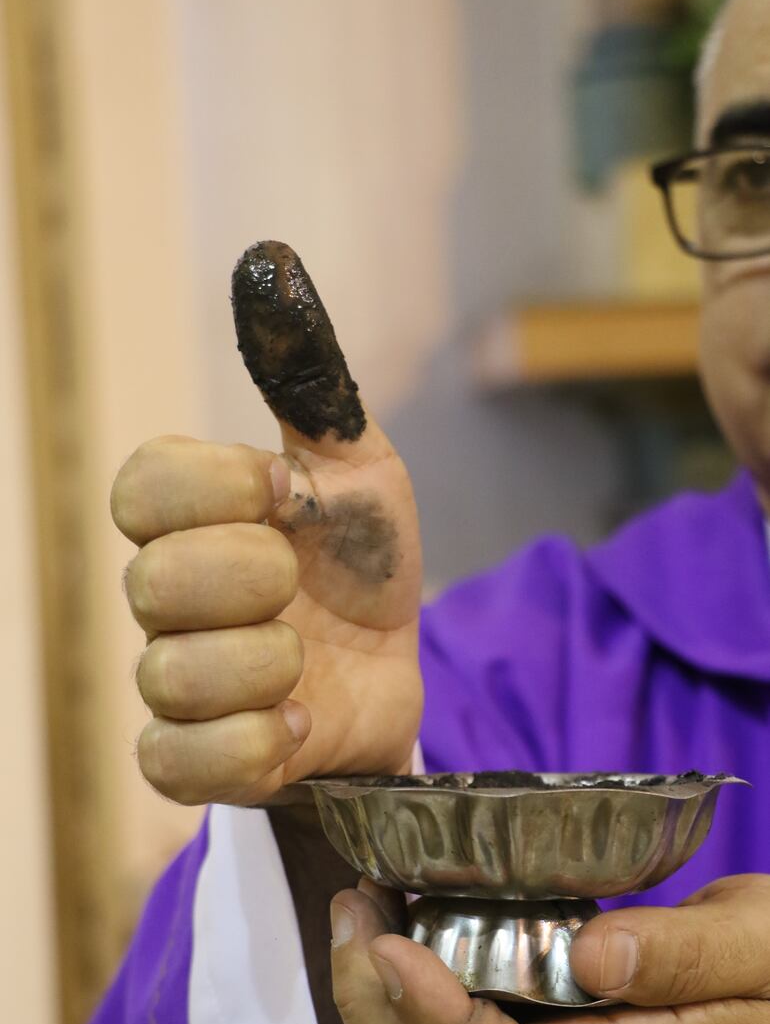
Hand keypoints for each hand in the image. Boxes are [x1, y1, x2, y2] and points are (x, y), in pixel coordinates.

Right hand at [111, 242, 422, 805]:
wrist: (400, 669)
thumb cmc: (364, 565)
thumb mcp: (359, 468)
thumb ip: (311, 382)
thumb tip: (269, 260)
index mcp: (190, 520)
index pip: (139, 486)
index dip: (216, 486)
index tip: (289, 492)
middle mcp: (165, 600)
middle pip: (151, 582)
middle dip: (253, 577)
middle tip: (301, 584)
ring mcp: (176, 684)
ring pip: (169, 675)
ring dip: (266, 665)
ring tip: (307, 662)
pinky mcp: (200, 760)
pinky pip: (177, 763)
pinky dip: (251, 744)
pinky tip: (296, 723)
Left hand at [330, 874, 769, 1023]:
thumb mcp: (757, 946)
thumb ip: (682, 956)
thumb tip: (588, 956)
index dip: (437, 1019)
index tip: (390, 943)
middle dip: (377, 1009)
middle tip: (354, 909)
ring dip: (379, 995)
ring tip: (361, 905)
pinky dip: (410, 979)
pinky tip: (404, 914)